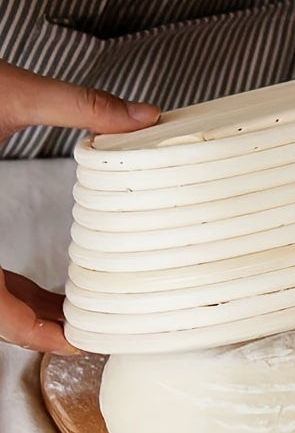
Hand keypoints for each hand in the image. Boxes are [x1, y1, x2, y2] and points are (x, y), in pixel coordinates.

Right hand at [0, 59, 158, 353]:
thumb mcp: (8, 91)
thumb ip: (78, 105)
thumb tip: (143, 117)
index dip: (38, 333)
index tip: (80, 341)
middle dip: (41, 327)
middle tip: (92, 330)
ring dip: (29, 311)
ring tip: (79, 313)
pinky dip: (11, 290)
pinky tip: (45, 287)